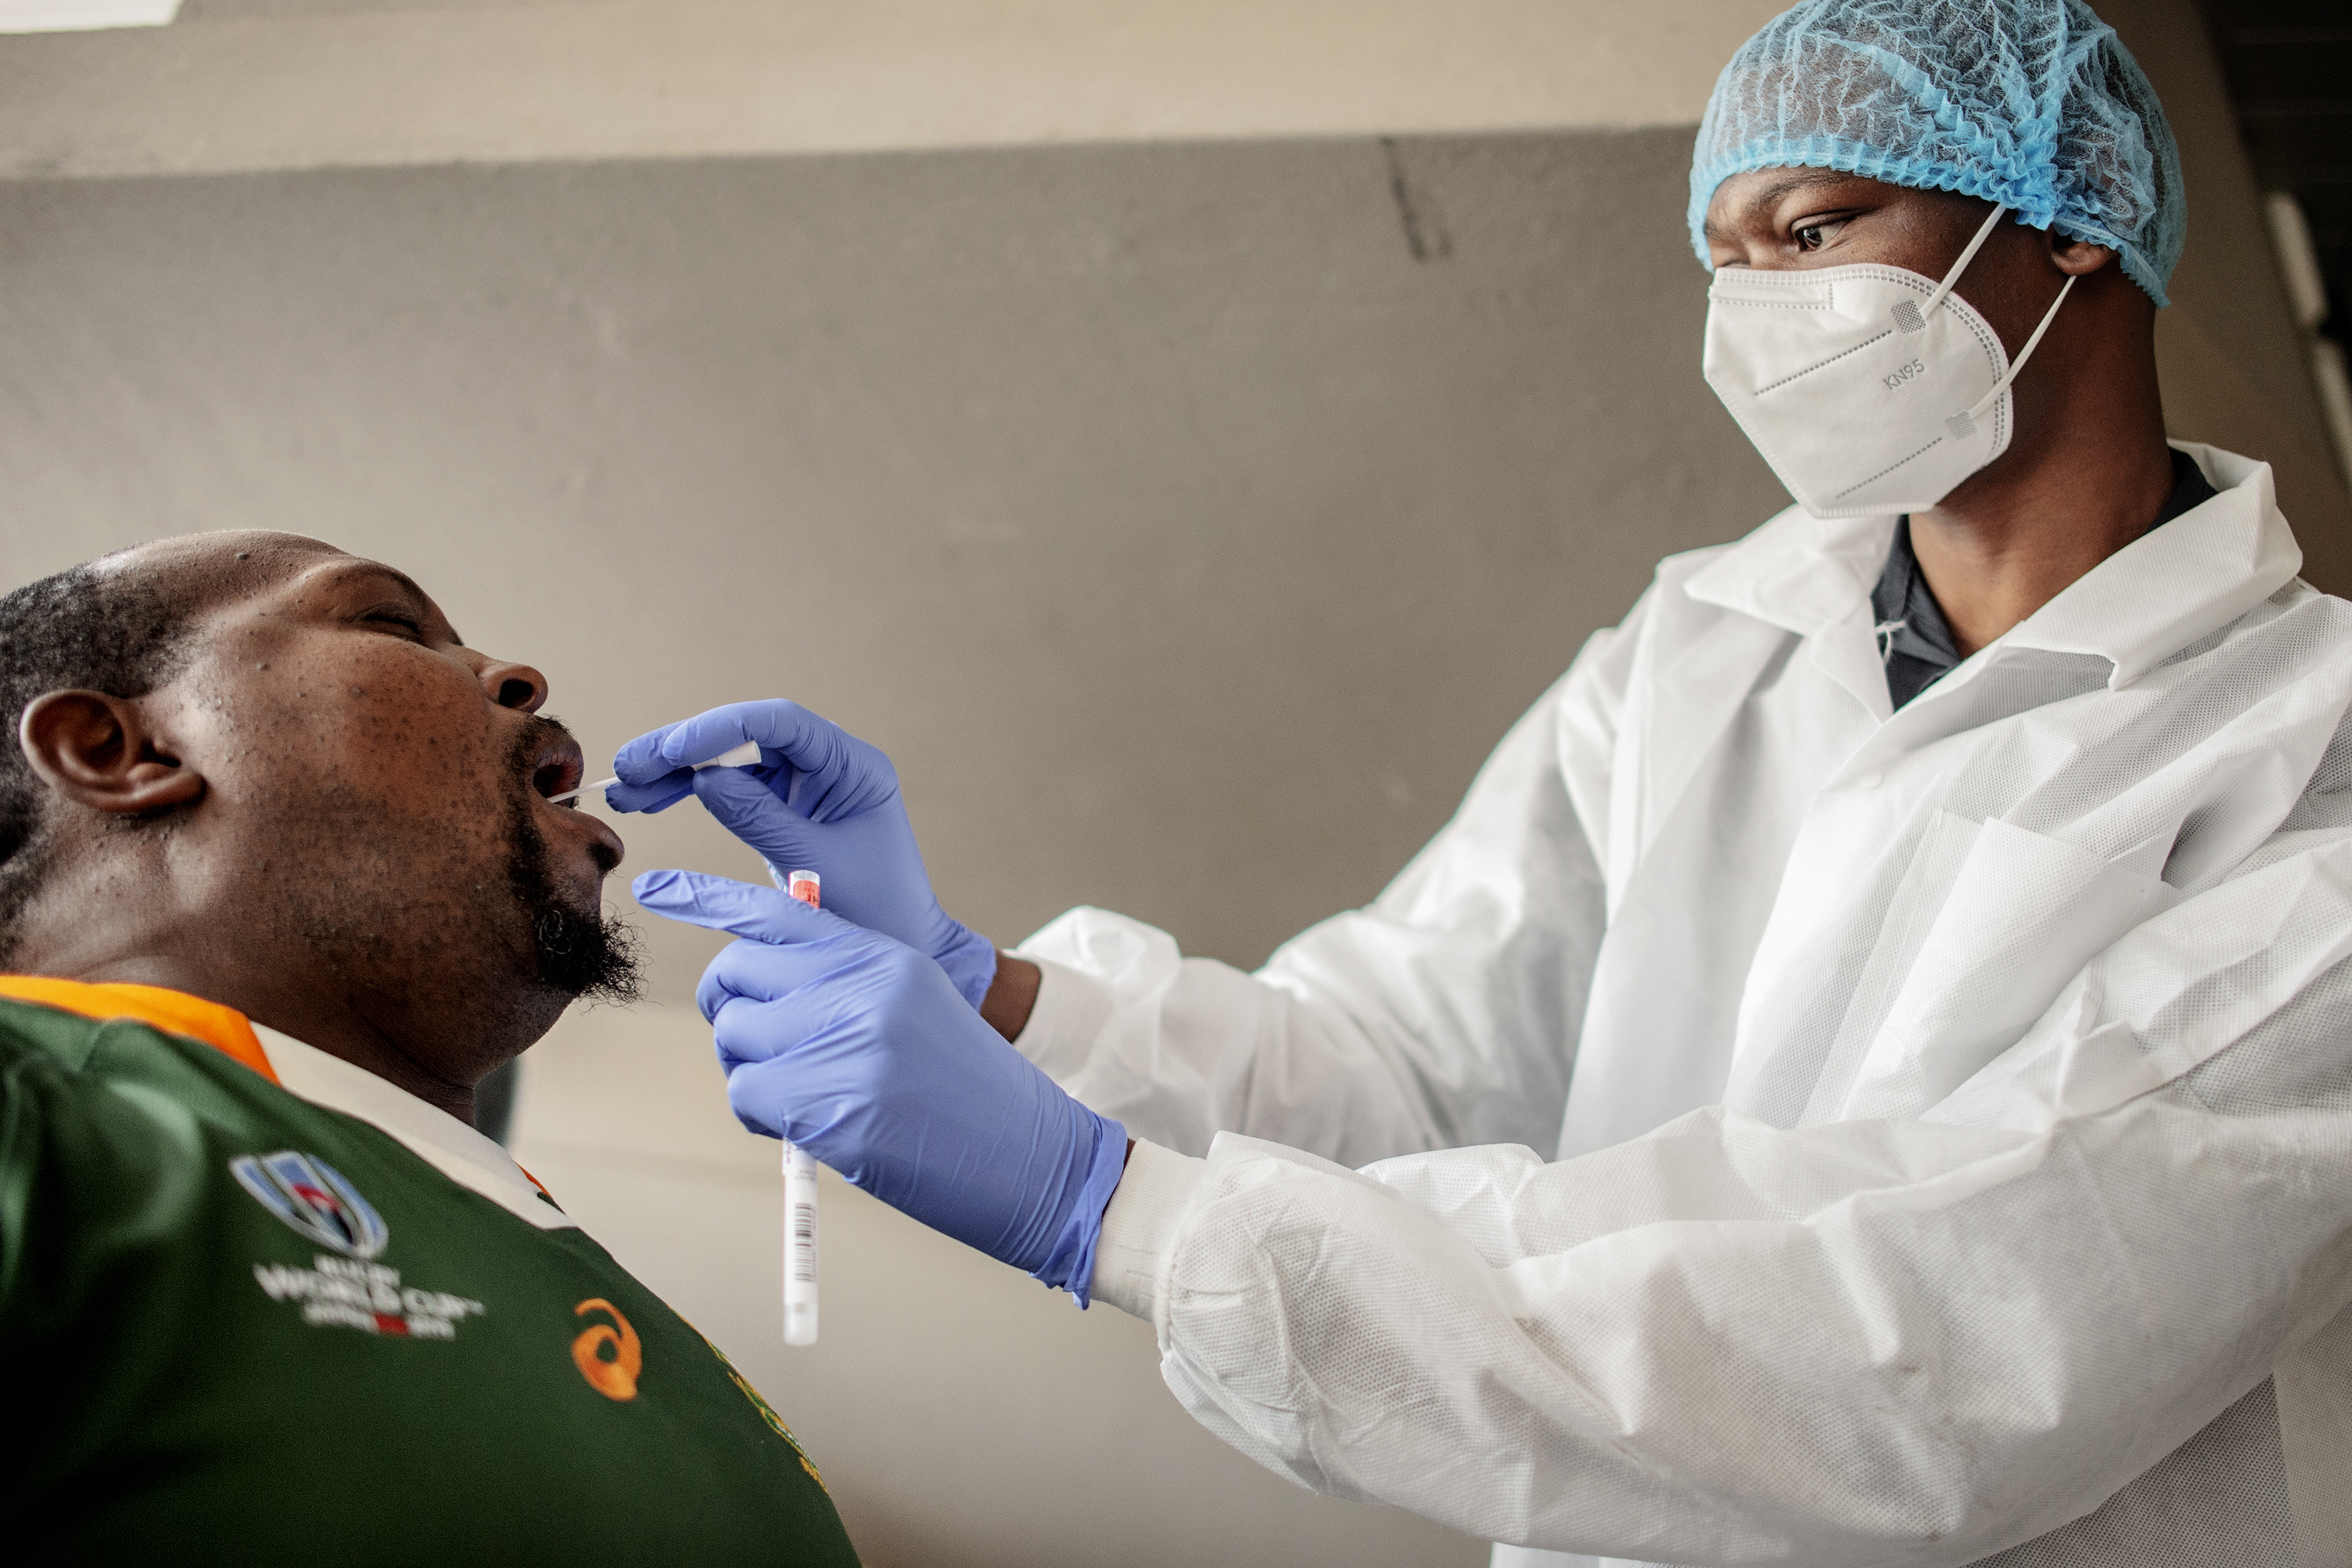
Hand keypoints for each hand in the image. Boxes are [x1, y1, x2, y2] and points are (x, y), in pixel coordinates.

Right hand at [608, 700, 997, 1008]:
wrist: (901, 945)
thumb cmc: (875, 909)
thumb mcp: (814, 865)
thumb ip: (761, 819)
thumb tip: (703, 779)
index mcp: (852, 764)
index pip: (780, 723)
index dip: (720, 729)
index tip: (671, 751)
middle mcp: (828, 763)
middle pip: (746, 735)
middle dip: (684, 748)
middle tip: (628, 768)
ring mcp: (805, 783)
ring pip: (731, 760)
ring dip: (677, 771)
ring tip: (626, 792)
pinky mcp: (785, 806)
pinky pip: (731, 788)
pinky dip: (690, 793)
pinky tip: (650, 801)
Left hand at [634, 868, 1126, 1302]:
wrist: (1037, 1160)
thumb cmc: (971, 1095)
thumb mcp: (916, 1010)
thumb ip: (844, 986)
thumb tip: (759, 996)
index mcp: (883, 955)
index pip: (775, 910)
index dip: (706, 896)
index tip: (655, 885)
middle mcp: (862, 985)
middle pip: (735, 975)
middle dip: (730, 1014)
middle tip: (763, 1053)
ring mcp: (848, 1043)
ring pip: (734, 1039)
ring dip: (750, 1073)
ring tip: (806, 1097)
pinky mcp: (834, 1106)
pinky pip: (745, 1096)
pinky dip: (761, 1118)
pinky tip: (811, 1129)